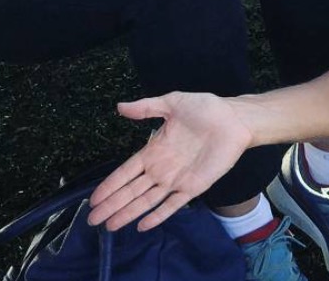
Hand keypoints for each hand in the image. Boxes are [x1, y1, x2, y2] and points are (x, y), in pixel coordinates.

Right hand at [88, 92, 250, 230]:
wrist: (235, 119)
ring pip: (147, 200)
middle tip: (92, 220)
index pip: (126, 172)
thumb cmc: (206, 109)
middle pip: (132, 190)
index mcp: (155, 149)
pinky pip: (173, 204)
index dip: (110, 185)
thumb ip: (147, 107)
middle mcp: (162, 168)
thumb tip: (120, 106)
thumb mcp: (174, 102)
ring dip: (128, 213)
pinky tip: (143, 225)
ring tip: (109, 226)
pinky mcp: (193, 187)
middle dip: (112, 204)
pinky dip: (158, 215)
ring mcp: (177, 179)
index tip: (93, 199)